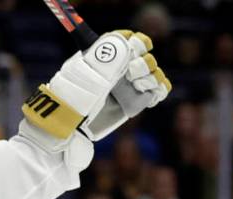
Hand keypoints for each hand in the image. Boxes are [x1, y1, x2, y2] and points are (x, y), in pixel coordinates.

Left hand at [18, 30, 169, 161]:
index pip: (131, 39)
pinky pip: (160, 89)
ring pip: (155, 71)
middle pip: (146, 54)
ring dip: (150, 76)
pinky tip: (148, 95)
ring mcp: (131, 85)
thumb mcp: (85, 73)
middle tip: (131, 74)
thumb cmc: (73, 98)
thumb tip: (127, 43)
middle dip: (143, 62)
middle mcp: (121, 68)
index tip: (132, 48)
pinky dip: (159, 89)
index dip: (136, 42)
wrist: (72, 126)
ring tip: (137, 85)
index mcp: (108, 56)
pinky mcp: (138, 101)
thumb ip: (106, 59)